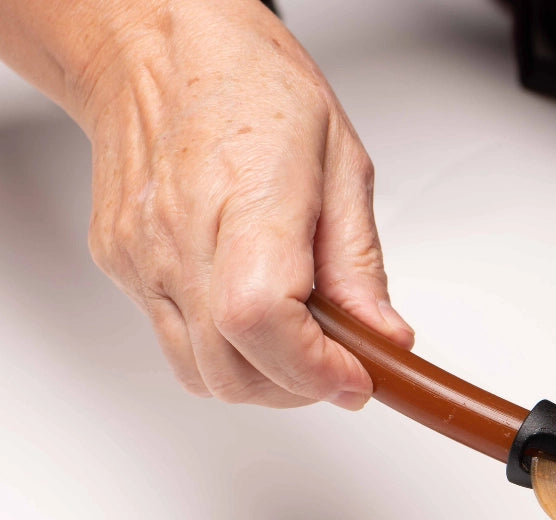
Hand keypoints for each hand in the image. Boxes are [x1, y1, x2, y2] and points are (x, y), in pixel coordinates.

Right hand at [78, 0, 411, 407]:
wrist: (155, 46)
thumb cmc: (247, 83)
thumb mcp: (340, 161)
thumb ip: (360, 263)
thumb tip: (384, 337)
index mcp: (244, 198)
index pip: (262, 321)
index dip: (315, 370)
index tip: (357, 377)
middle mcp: (179, 236)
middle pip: (232, 370)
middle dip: (300, 388)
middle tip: (340, 365)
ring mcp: (142, 259)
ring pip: (202, 374)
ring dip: (263, 381)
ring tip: (299, 344)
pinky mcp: (122, 268)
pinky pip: (175, 343)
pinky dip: (225, 352)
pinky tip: (253, 316)